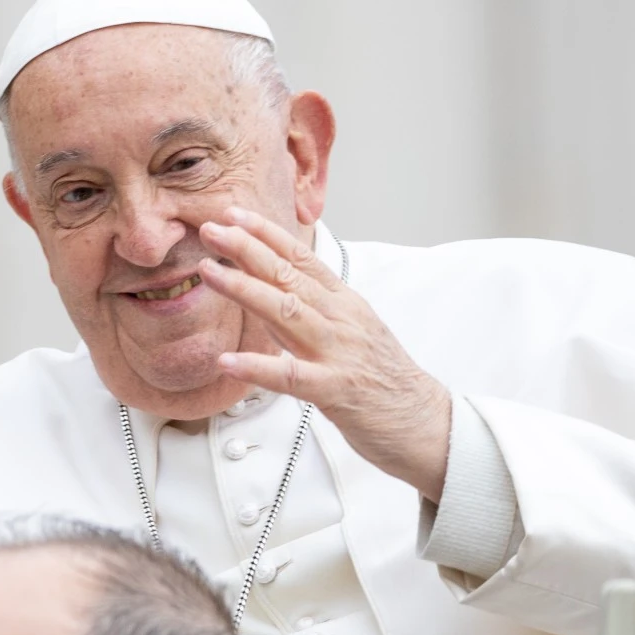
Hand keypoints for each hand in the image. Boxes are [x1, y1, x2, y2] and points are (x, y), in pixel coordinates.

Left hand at [198, 206, 451, 501]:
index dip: (266, 233)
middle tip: (210, 228)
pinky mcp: (336, 390)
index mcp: (344, 303)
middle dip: (247, 249)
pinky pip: (291, 377)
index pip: (301, 258)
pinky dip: (258, 367)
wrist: (425, 421)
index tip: (233, 213)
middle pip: (289, 276)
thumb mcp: (349, 333)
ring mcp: (339, 353)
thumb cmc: (382, 379)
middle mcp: (341, 319)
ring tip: (209, 273)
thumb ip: (306, 312)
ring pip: (287, 313)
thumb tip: (263, 291)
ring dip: (245, 290)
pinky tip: (227, 361)